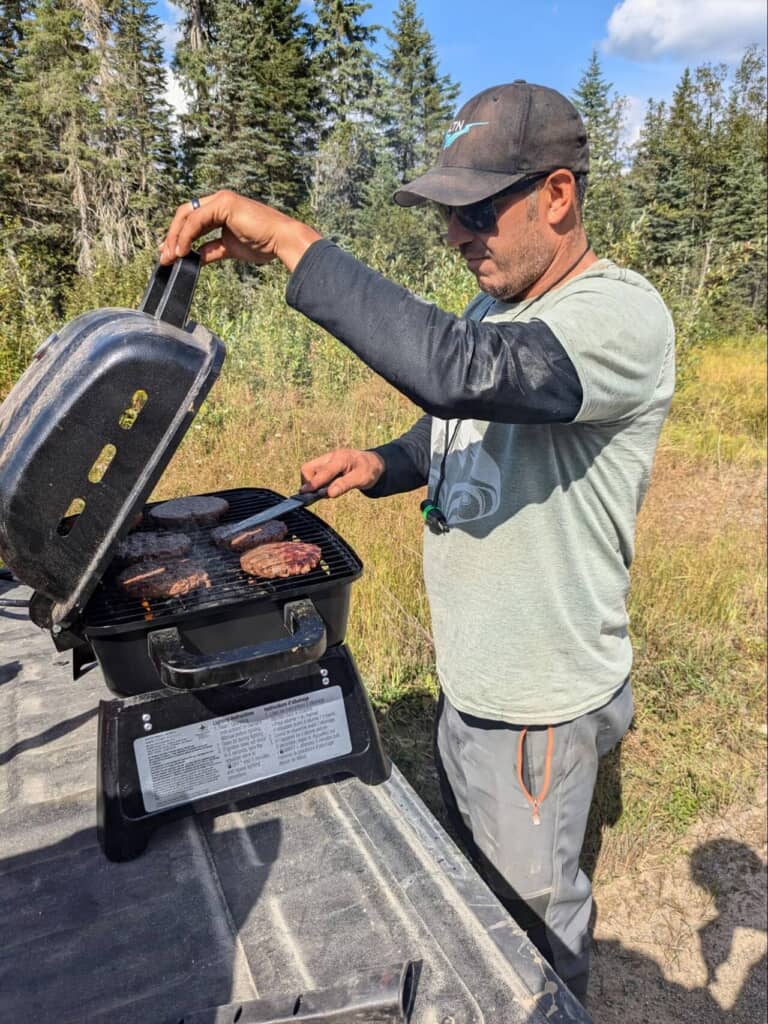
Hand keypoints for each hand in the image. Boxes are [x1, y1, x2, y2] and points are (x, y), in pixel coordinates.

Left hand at [158, 190, 321, 271]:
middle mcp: (219, 200)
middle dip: (172, 236)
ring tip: (171, 257)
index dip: (178, 236)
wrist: (282, 240)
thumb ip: (211, 251)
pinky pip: (196, 220)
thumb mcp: (229, 249)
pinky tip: (183, 251)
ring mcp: (221, 199)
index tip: (170, 254)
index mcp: (221, 208)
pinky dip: (186, 236)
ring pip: (187, 216)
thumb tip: (194, 258)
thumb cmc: (263, 244)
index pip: (191, 219)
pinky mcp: (223, 203)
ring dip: (175, 237)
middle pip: (184, 214)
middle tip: (165, 257)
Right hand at [300, 449, 384, 498]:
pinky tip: (327, 486)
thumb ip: (344, 485)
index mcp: (341, 459)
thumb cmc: (368, 471)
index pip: (324, 472)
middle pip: (308, 469)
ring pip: (309, 471)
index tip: (304, 492)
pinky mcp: (324, 464)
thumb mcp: (361, 479)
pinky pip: (313, 473)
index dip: (314, 483)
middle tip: (321, 494)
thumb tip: (329, 493)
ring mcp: (326, 459)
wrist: (372, 462)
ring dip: (313, 483)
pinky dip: (316, 482)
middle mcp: (330, 457)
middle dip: (310, 483)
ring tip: (326, 490)